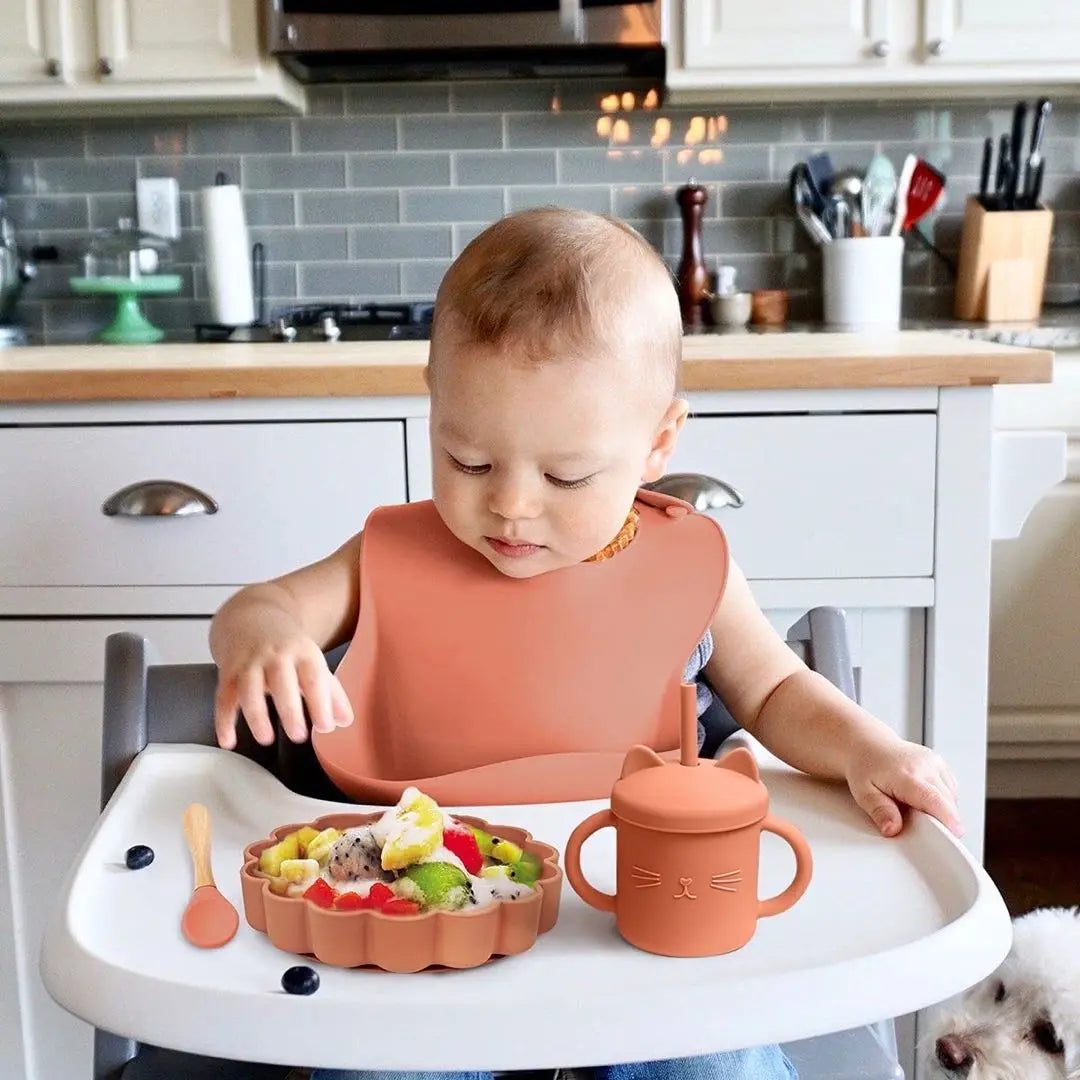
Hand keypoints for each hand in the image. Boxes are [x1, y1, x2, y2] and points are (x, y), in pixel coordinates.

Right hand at [213, 636, 352, 749]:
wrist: (252, 618)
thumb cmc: (287, 648)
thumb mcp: (312, 663)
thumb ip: (330, 693)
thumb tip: (345, 721)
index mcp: (303, 653)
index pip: (314, 678)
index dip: (321, 703)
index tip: (326, 727)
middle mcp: (276, 656)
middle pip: (282, 682)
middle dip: (290, 710)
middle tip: (298, 736)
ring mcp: (249, 663)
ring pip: (250, 690)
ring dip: (257, 716)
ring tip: (266, 739)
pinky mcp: (228, 673)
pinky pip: (224, 698)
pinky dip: (224, 721)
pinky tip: (228, 741)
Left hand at [846, 734, 962, 838]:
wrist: (867, 744)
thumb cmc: (865, 766)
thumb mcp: (863, 792)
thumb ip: (880, 811)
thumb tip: (893, 828)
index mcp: (906, 774)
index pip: (933, 799)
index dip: (947, 819)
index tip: (955, 834)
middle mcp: (924, 765)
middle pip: (946, 800)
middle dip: (941, 819)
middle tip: (920, 825)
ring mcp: (933, 762)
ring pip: (951, 795)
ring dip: (942, 808)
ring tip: (915, 806)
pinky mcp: (938, 762)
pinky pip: (950, 787)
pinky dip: (942, 798)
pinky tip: (924, 797)